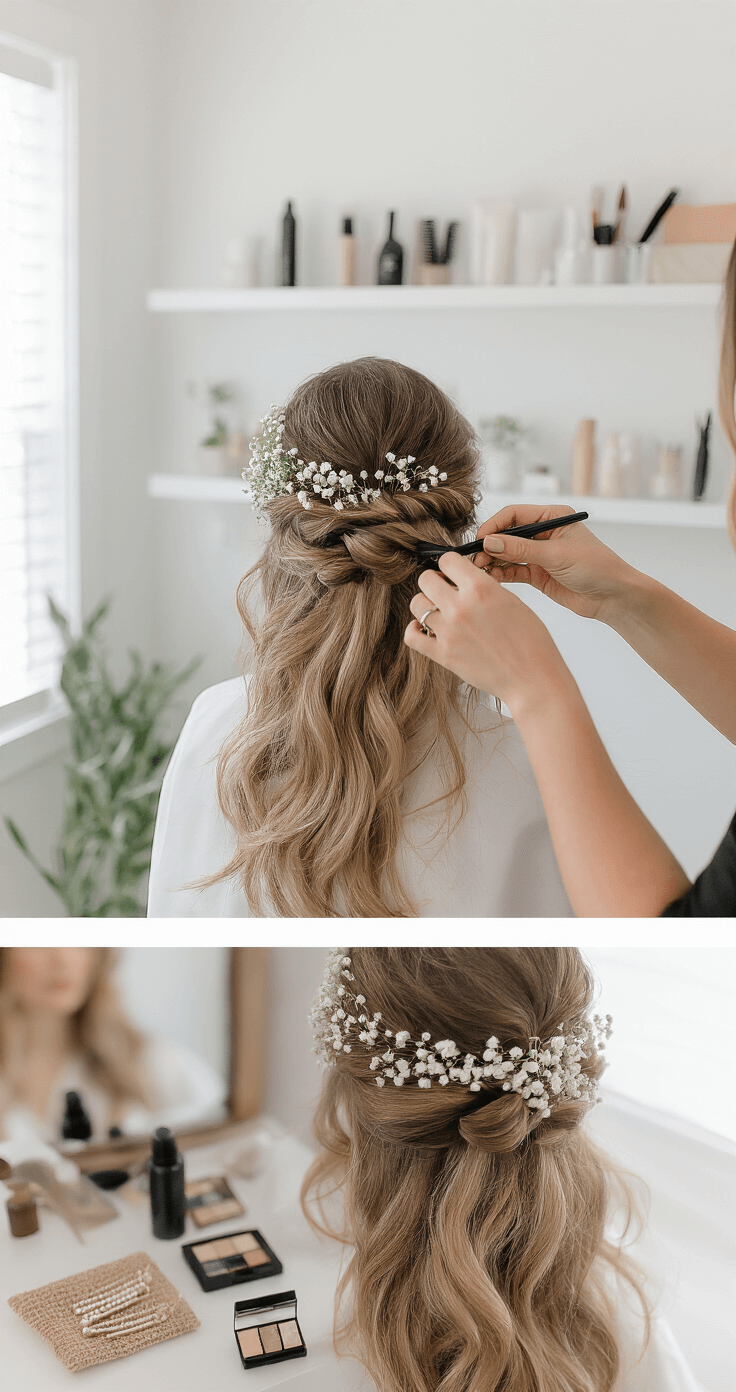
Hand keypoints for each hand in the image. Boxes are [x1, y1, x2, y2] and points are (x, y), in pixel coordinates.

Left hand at [405, 551, 567, 717]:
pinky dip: (413, 629)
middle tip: (444, 590)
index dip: (450, 565)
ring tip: (438, 611)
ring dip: (425, 605)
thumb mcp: (513, 602)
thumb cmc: (531, 642)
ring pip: (417, 605)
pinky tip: (424, 628)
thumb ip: (485, 588)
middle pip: (426, 580)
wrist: (532, 678)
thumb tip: (465, 582)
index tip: (453, 572)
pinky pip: (411, 636)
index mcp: (481, 588)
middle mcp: (460, 607)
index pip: (447, 560)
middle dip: (434, 581)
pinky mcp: (443, 655)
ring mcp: (448, 631)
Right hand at [474, 504, 637, 623]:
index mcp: (552, 517)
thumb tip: (490, 541)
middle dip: (491, 546)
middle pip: (507, 534)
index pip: (514, 515)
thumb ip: (522, 549)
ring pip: (507, 554)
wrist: (613, 597)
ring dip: (494, 561)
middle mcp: (543, 533)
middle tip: (477, 560)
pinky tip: (494, 579)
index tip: (481, 539)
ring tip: (483, 571)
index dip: (495, 525)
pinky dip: (502, 574)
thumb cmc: (596, 567)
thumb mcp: (557, 555)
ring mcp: (539, 554)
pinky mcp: (537, 574)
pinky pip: (513, 571)